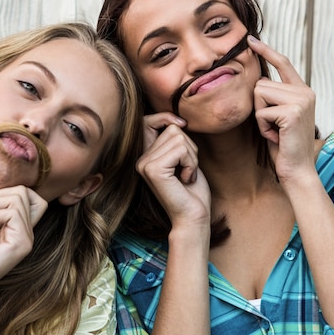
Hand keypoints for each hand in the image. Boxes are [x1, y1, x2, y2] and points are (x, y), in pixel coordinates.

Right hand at [137, 113, 210, 228]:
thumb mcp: (184, 159)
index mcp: (145, 156)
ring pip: (178, 137)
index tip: (183, 124)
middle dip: (189, 147)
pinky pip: (181, 149)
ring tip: (186, 175)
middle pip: (172, 129)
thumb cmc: (192, 191)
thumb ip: (176, 140)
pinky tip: (185, 179)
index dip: (166, 117)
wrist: (193, 217)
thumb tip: (177, 120)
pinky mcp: (153, 170)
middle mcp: (140, 159)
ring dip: (192, 157)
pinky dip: (191, 163)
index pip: (148, 121)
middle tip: (187, 169)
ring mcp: (144, 164)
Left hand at [249, 35, 316, 180]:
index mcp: (302, 91)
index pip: (283, 63)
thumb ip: (273, 97)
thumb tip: (256, 78)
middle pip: (260, 83)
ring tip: (275, 130)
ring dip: (260, 117)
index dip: (266, 51)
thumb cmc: (283, 145)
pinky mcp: (292, 112)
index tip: (250, 39)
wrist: (297, 170)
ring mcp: (300, 101)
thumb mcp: (277, 116)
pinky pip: (260, 112)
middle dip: (258, 107)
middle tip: (273, 126)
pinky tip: (276, 137)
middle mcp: (305, 92)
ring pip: (258, 95)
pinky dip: (262, 127)